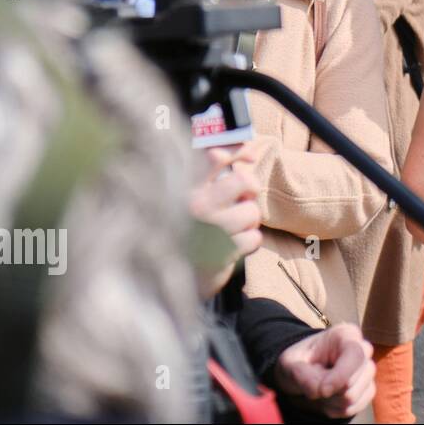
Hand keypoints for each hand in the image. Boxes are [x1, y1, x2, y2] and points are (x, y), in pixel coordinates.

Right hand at [189, 143, 261, 296]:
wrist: (168, 274)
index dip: (236, 151)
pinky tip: (231, 244)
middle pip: (245, 181)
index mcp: (184, 186)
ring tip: (230, 226)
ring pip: (252, 212)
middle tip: (238, 199)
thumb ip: (217, 163)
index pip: (216, 154)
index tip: (248, 156)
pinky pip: (254, 238)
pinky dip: (248, 242)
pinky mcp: (219, 255)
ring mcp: (207, 231)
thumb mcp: (194, 190)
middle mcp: (194, 205)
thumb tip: (250, 150)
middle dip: (248, 191)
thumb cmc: (188, 224)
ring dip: (247, 220)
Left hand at [274, 323, 375, 418]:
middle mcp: (363, 350)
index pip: (355, 356)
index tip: (322, 390)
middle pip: (353, 382)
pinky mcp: (368, 389)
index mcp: (347, 335)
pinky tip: (327, 398)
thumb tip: (320, 391)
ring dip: (330, 401)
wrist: (304, 371)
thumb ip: (303, 376)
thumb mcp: (291, 363)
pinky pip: (354, 408)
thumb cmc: (299, 361)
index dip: (340, 376)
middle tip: (313, 385)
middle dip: (329, 390)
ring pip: (353, 398)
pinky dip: (336, 409)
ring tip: (319, 390)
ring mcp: (368, 371)